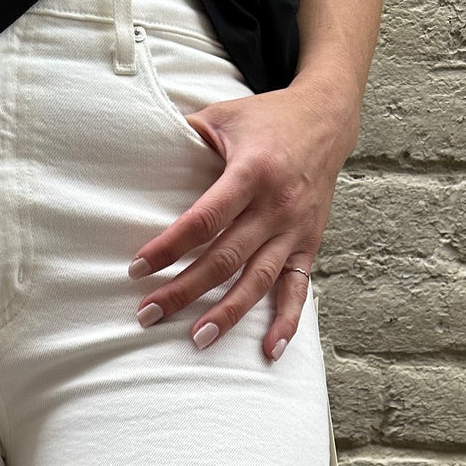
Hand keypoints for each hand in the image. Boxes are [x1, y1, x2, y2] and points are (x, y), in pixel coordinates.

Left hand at [127, 62, 360, 360]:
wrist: (328, 119)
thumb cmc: (266, 119)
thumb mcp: (224, 115)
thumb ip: (186, 135)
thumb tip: (139, 147)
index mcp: (252, 172)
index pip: (204, 220)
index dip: (168, 247)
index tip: (137, 269)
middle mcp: (275, 206)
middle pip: (224, 259)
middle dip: (183, 290)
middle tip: (148, 314)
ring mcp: (294, 230)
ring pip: (257, 281)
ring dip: (227, 314)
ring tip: (197, 338)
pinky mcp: (309, 244)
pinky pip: (298, 290)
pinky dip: (286, 322)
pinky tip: (268, 350)